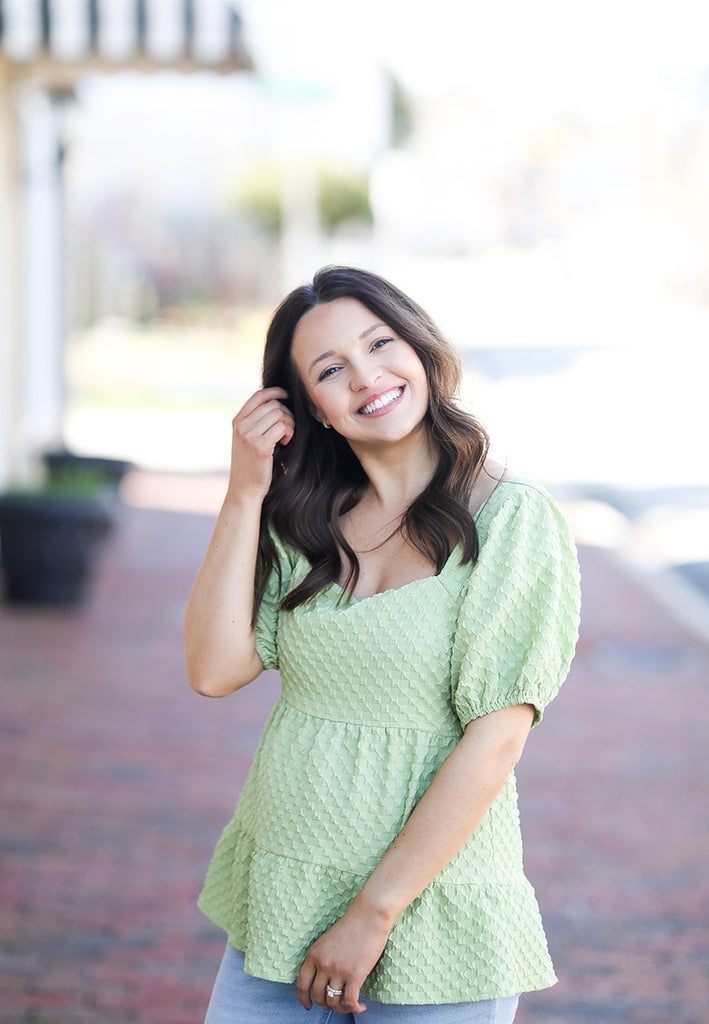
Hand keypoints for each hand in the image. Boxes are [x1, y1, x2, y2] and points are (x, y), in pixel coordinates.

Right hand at [226, 388, 293, 502]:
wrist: (244, 489)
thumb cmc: (250, 465)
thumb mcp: (245, 440)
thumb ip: (254, 422)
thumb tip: (275, 404)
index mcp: (237, 421)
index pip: (258, 396)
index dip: (275, 391)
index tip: (286, 396)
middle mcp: (241, 426)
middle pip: (273, 405)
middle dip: (286, 413)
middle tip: (287, 428)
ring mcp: (249, 436)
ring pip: (279, 414)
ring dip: (289, 424)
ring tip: (286, 436)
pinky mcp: (261, 447)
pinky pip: (282, 427)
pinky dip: (289, 432)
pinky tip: (286, 442)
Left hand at [296, 904, 390, 1014]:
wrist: (369, 915)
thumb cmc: (353, 926)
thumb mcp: (329, 941)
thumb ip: (323, 958)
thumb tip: (324, 981)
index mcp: (314, 954)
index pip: (302, 983)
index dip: (303, 999)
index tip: (308, 1006)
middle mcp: (323, 963)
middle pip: (318, 996)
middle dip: (327, 1004)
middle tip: (337, 1003)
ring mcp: (338, 970)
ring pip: (334, 1001)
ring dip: (342, 1008)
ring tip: (351, 1005)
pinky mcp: (354, 975)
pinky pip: (350, 1001)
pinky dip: (355, 1008)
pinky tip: (362, 1006)